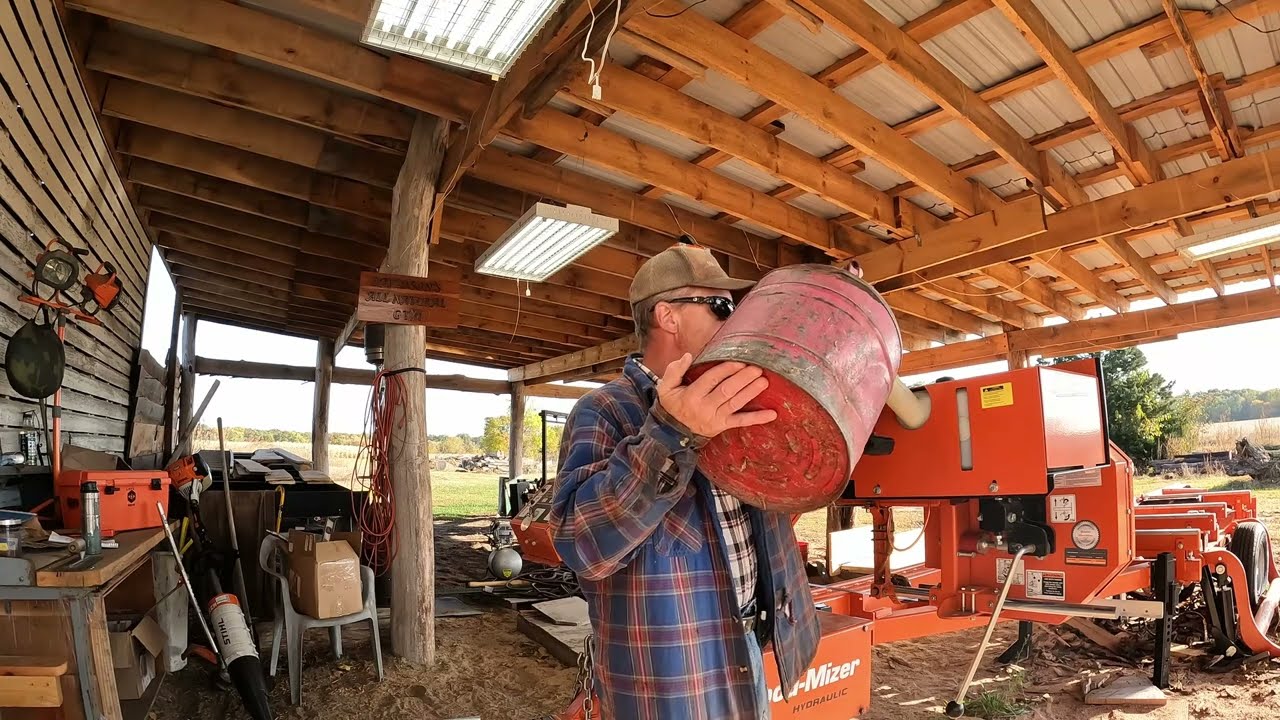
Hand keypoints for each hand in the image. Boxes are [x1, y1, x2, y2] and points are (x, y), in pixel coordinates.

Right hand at [656, 354, 777, 438]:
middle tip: (756, 368)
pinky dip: (757, 418)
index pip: (711, 379)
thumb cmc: (673, 405)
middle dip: (743, 379)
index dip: (726, 370)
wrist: (673, 432)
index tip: (739, 361)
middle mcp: (704, 407)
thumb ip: (674, 370)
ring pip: (735, 403)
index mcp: (691, 395)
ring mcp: (715, 418)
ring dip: (751, 392)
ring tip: (764, 381)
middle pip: (726, 391)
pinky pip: (741, 422)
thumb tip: (687, 356)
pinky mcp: (723, 426)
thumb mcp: (666, 388)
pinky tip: (772, 414)